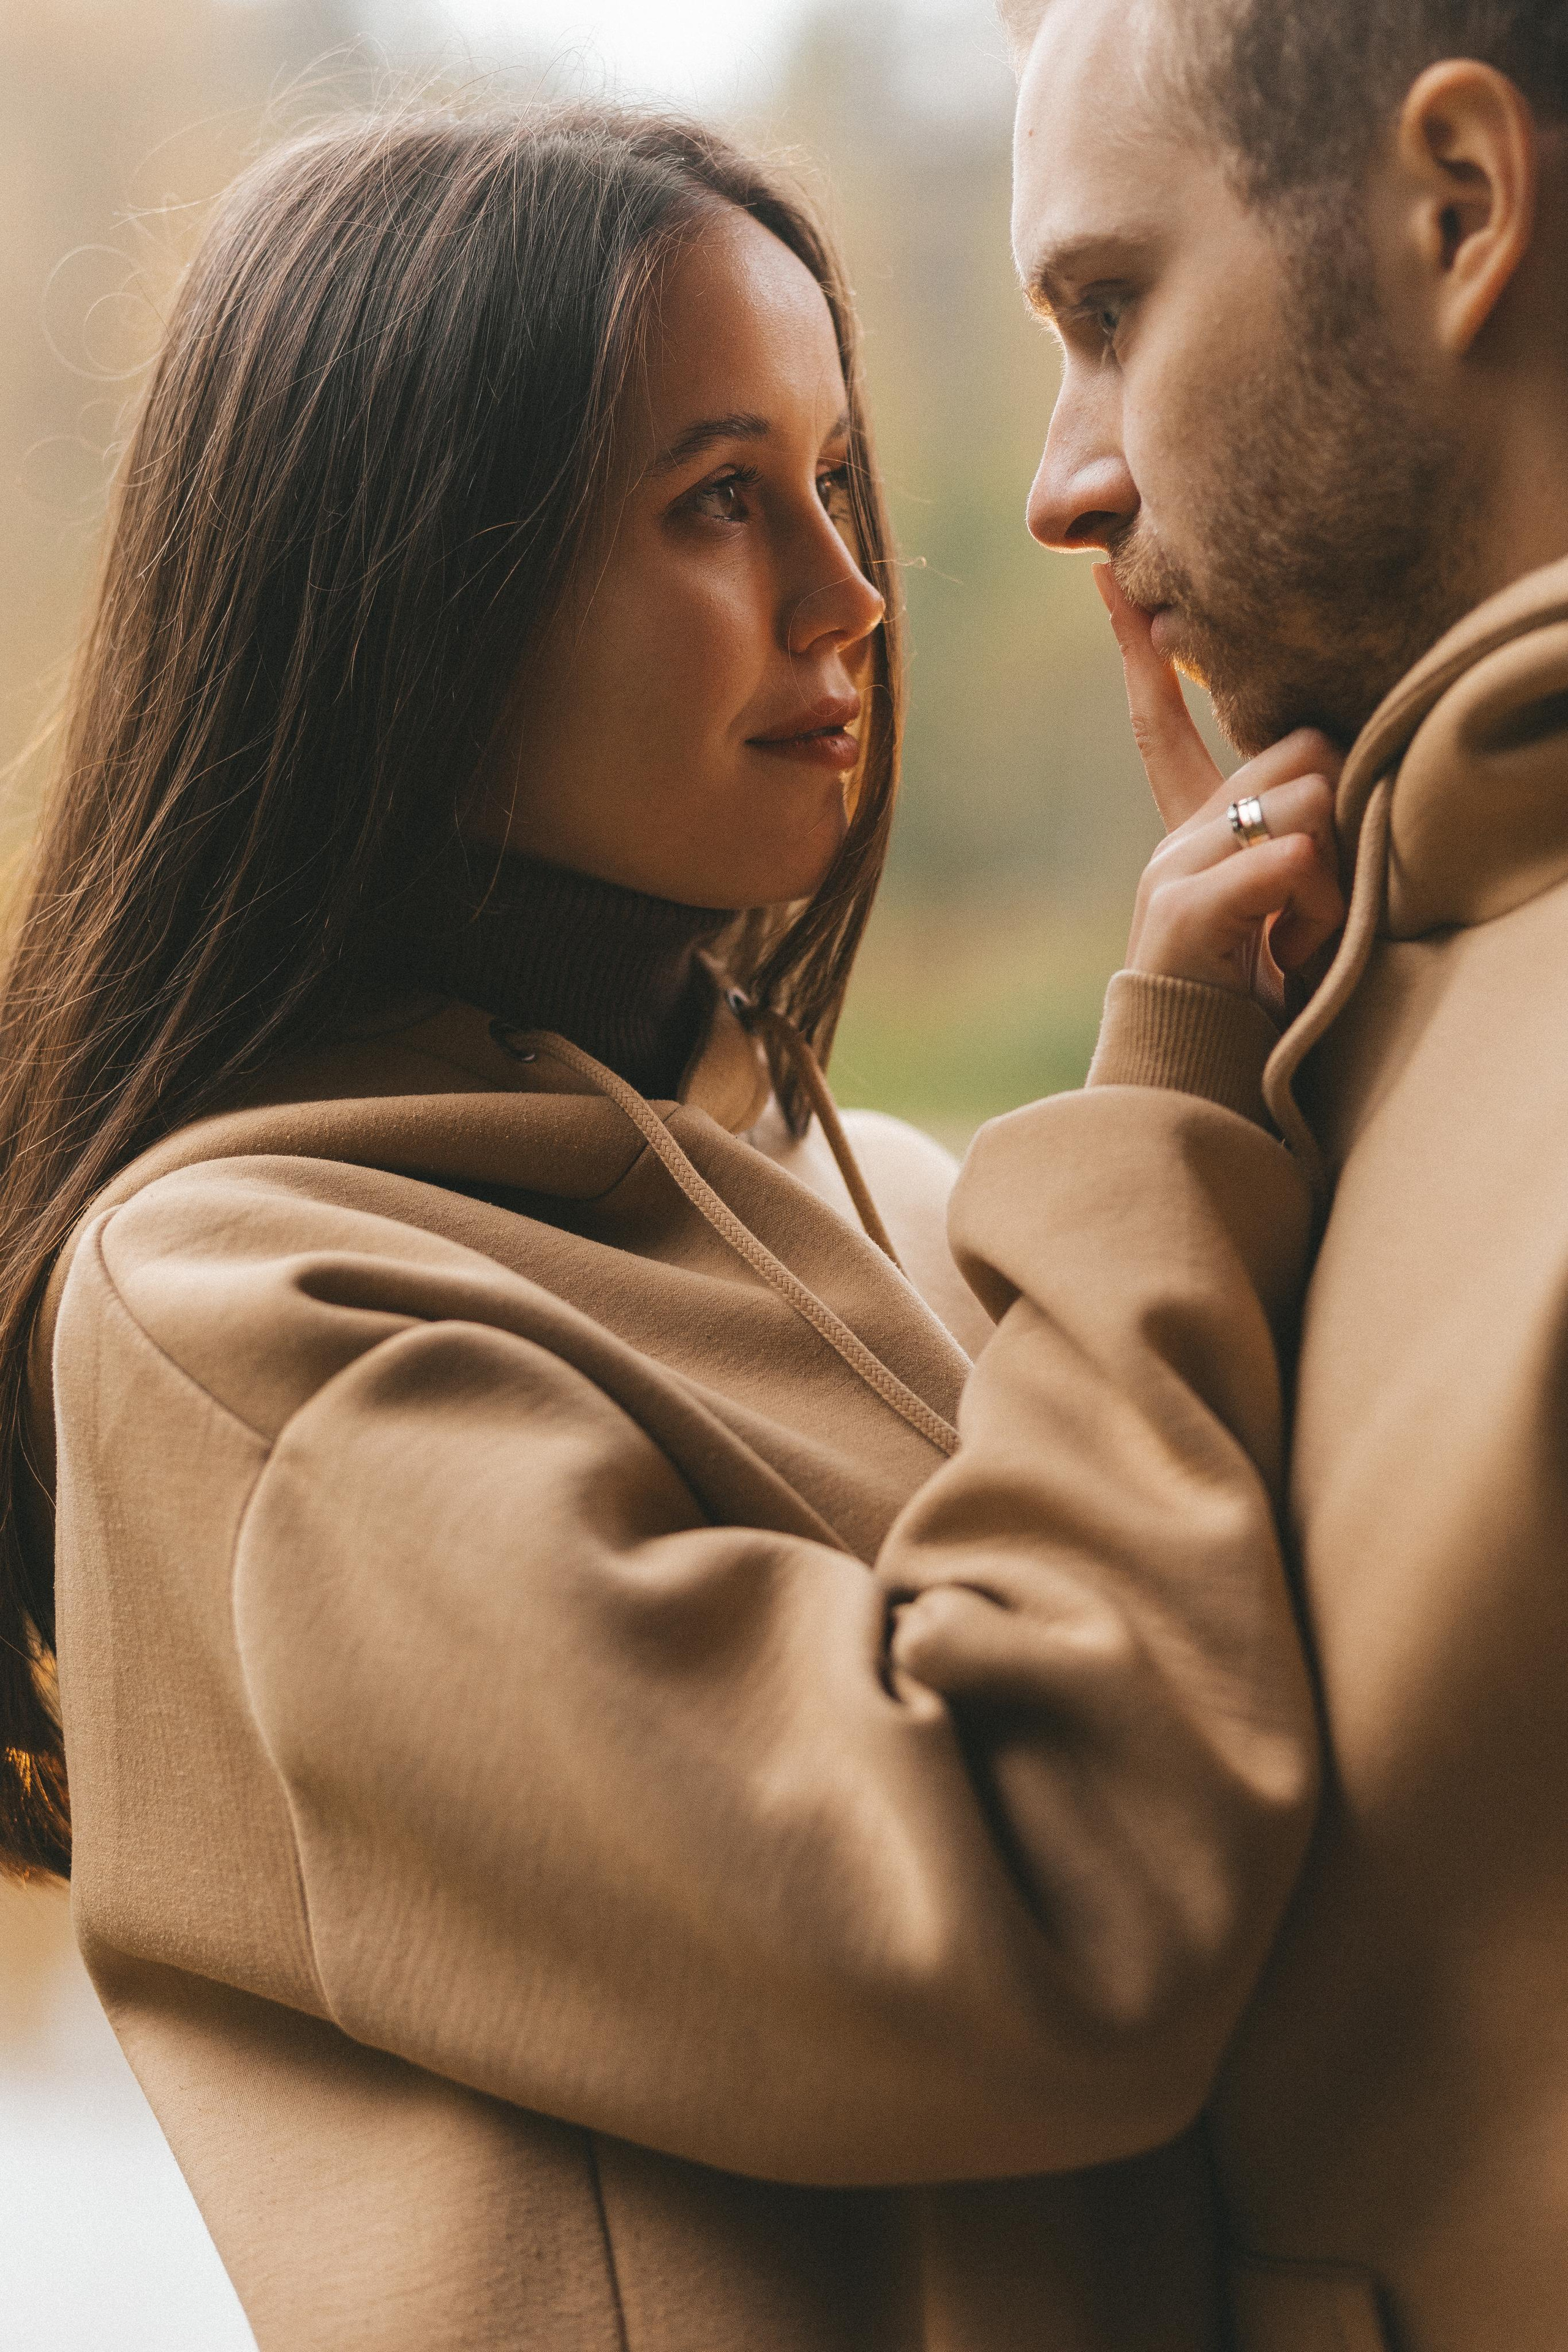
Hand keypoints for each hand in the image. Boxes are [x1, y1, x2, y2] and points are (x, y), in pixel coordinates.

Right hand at [1096, 567, 1345, 1003]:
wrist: (1192, 1086)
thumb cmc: (1252, 1003)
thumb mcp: (1278, 907)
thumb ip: (1289, 841)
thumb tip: (1318, 802)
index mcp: (1191, 834)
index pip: (1159, 721)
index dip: (1137, 649)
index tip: (1111, 579)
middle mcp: (1174, 842)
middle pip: (1292, 753)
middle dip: (1333, 812)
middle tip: (1318, 904)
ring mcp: (1172, 873)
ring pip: (1300, 802)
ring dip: (1333, 878)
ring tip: (1306, 943)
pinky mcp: (1183, 912)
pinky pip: (1280, 858)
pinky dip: (1309, 896)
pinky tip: (1298, 944)